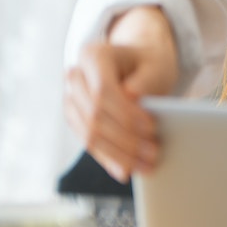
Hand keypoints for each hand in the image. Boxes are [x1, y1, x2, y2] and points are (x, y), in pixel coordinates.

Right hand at [63, 5, 178, 180]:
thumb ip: (145, 81)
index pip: (103, 91)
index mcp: (93, 56)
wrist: (135, 63)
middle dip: (125, 139)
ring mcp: (71, 101)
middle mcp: (75, 78)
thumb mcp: (155, 64)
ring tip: (146, 166)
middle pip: (95, 116)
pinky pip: (90, 144)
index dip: (126, 113)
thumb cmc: (148, 63)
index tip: (152, 128)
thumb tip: (132, 100)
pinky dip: (109, 158)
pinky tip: (127, 170)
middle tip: (154, 153)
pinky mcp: (75, 120)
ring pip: (88, 135)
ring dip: (118, 154)